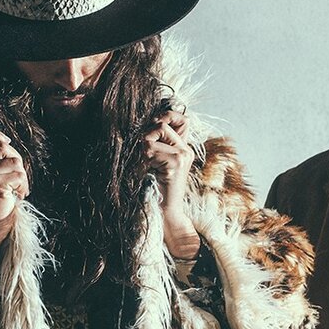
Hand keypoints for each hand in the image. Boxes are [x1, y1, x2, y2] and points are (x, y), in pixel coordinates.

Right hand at [0, 128, 29, 255]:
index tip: (6, 142)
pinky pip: (19, 176)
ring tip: (17, 188)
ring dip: (22, 175)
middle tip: (18, 176)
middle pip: (2, 147)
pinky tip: (18, 195)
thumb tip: (5, 141)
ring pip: (15, 161)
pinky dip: (23, 186)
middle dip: (16, 159)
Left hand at [142, 109, 199, 259]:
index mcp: (184, 147)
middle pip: (162, 123)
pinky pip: (150, 149)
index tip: (152, 128)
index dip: (166, 115)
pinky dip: (142, 159)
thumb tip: (142, 127)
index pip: (182, 118)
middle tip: (143, 154)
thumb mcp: (155, 162)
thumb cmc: (156, 189)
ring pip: (153, 135)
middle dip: (146, 135)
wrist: (165, 212)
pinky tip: (147, 171)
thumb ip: (154, 145)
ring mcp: (183, 156)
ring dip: (142, 149)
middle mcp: (186, 149)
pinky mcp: (175, 164)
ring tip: (145, 164)